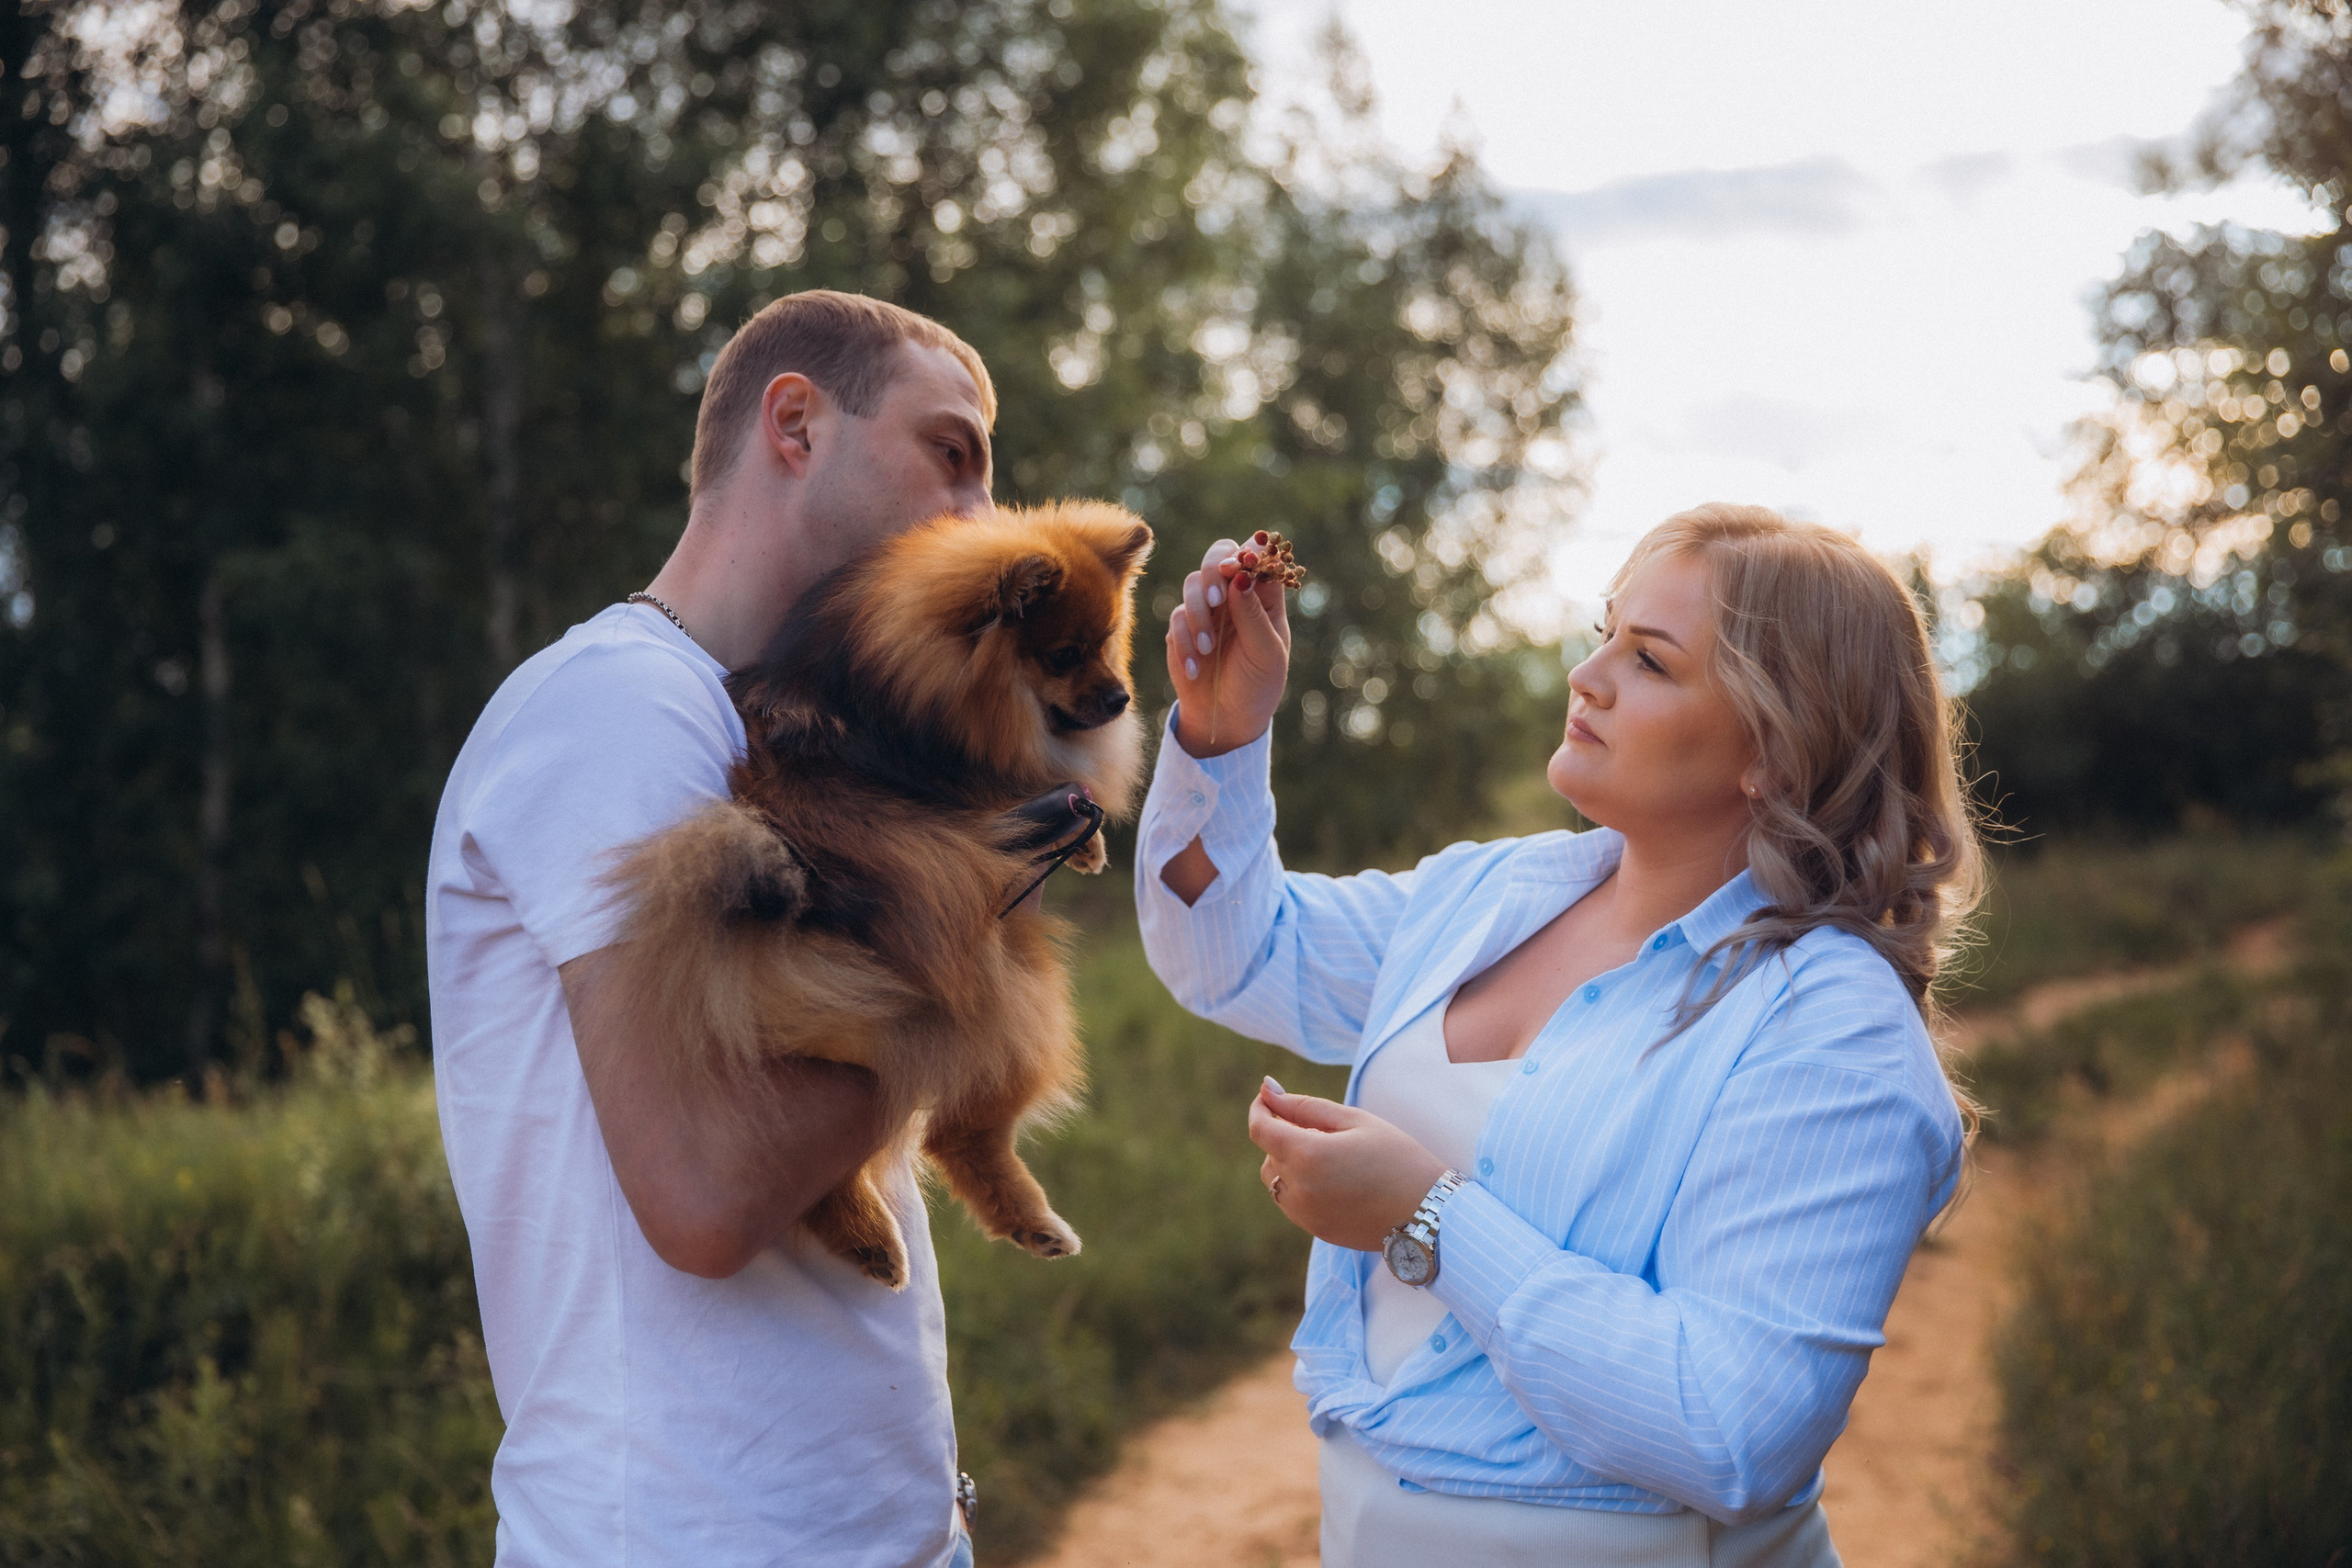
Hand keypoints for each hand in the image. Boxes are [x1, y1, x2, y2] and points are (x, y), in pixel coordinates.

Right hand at [1168, 536, 1290, 757]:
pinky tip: (1194, 669)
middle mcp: (1235, 594)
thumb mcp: (1265, 653)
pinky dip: (1185, 641)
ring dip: (1198, 615)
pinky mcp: (1183, 626)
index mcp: (1264, 596)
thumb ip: (1253, 614)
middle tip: (1216, 601)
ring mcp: (1208, 607)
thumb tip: (1241, 575)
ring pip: (1193, 583)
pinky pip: (1177, 617)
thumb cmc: (1257, 685)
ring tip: (1208, 650)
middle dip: (1213, 572)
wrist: (1227, 718)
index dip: (1246, 554)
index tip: (1235, 569)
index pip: (1257, 556)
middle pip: (1219, 555)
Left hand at [1249, 1077, 1446, 1252]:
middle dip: (1285, 1136)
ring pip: (1276, 1181)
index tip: (1270, 1097)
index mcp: (1307, 1156)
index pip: (1260, 1130)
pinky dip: (1301, 1185)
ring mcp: (1305, 1215)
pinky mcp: (1316, 1230)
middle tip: (1326, 1130)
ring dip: (1290, 1163)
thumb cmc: (1397, 1157)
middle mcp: (1299, 1190)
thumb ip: (1305, 1106)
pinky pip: (1292, 1203)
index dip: (1260, 1109)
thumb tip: (1267, 1090)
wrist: (1428, 1212)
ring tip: (1333, 1155)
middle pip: (1269, 1155)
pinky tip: (1337, 1179)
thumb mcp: (1354, 1120)